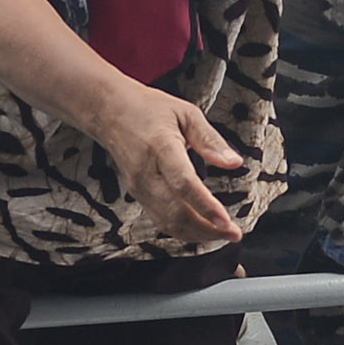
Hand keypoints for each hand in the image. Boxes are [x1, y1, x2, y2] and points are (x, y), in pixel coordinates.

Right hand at [95, 83, 245, 245]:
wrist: (110, 112)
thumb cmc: (149, 109)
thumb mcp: (186, 113)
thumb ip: (210, 140)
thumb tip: (234, 163)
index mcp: (161, 147)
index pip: (183, 183)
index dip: (205, 205)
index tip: (226, 221)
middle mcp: (147, 172)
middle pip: (176, 212)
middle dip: (207, 229)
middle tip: (234, 234)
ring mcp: (139, 187)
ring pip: (167, 222)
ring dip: (196, 234)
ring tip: (222, 235)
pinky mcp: (137, 195)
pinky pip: (160, 220)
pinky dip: (182, 231)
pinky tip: (201, 231)